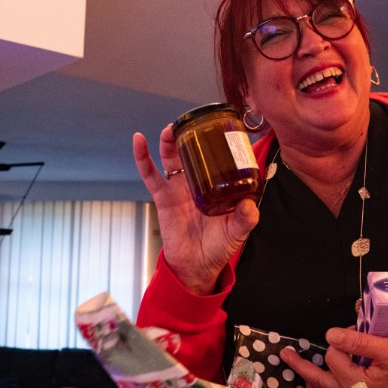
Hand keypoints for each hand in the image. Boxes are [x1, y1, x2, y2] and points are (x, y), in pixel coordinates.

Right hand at [133, 127, 258, 294]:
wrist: (196, 266)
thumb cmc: (219, 247)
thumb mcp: (237, 232)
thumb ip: (245, 218)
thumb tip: (248, 204)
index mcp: (218, 187)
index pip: (220, 158)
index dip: (220, 142)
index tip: (222, 126)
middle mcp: (199, 183)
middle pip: (194, 152)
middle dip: (192, 136)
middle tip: (193, 121)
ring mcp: (179, 188)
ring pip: (173, 158)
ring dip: (170, 142)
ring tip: (170, 128)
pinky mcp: (163, 197)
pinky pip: (151, 174)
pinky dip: (143, 157)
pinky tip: (139, 141)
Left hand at [280, 327, 387, 387]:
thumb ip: (359, 342)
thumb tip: (331, 335)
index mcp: (357, 383)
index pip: (332, 357)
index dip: (339, 340)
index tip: (349, 332)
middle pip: (318, 381)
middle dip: (300, 366)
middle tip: (285, 354)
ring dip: (311, 382)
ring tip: (299, 371)